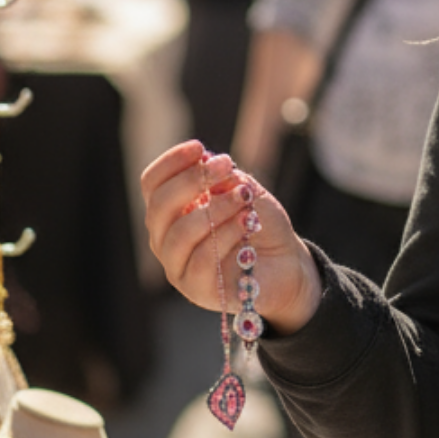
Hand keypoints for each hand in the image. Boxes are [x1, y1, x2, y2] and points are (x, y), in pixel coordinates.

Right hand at [141, 141, 322, 334]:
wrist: (286, 262)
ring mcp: (179, 267)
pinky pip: (203, 260)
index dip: (170, 162)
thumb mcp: (243, 192)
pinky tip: (247, 222)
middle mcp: (166, 240)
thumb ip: (223, 180)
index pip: (152, 184)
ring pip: (181, 235)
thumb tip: (206, 164)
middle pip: (159, 207)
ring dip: (216, 209)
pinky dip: (227, 236)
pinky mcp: (198, 289)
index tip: (199, 147)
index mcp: (171, 212)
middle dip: (193, 180)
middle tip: (227, 165)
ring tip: (244, 197)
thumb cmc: (258, 225)